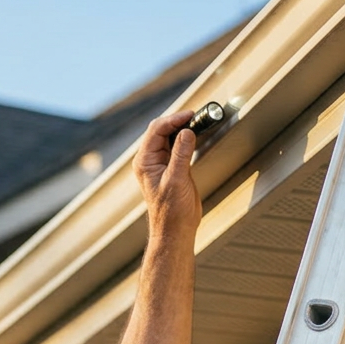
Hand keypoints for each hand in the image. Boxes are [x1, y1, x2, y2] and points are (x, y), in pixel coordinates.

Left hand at [132, 110, 203, 238]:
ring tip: (200, 121)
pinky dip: (188, 137)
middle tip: (198, 116)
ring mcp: (161, 163)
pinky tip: (198, 134)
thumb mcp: (176, 179)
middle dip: (178, 120)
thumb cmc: (171, 210)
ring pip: (170, 136)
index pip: (156, 130)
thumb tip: (186, 131)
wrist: (176, 229)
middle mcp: (150, 160)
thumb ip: (181, 154)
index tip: (191, 115)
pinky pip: (178, 145)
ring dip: (183, 127)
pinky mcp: (172, 167)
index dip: (174, 119)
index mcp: (145, 161)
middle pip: (162, 129)